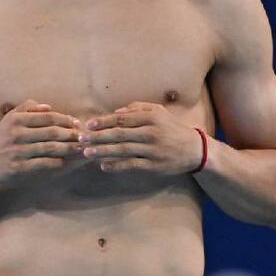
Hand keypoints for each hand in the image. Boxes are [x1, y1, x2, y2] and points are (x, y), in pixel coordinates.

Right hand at [0, 99, 83, 186]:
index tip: (77, 123)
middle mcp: (17, 134)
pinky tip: (68, 161)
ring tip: (82, 149)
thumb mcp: (10, 118)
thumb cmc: (1, 138)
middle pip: (51, 132)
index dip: (65, 120)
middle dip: (71, 134)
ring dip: (69, 149)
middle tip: (84, 136)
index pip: (48, 117)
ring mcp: (18, 152)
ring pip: (50, 148)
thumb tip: (48, 106)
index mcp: (17, 120)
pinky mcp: (19, 168)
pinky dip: (58, 162)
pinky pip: (44, 164)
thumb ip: (27, 108)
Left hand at [79, 102, 203, 173]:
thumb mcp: (158, 112)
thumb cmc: (171, 128)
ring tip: (87, 153)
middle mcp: (152, 133)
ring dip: (103, 151)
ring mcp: (153, 150)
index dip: (103, 122)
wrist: (194, 149)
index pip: (122, 119)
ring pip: (123, 150)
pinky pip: (132, 165)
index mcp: (151, 117)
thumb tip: (114, 113)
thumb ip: (137, 109)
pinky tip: (103, 166)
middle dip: (98, 137)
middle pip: (120, 134)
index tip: (88, 124)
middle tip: (81, 139)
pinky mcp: (154, 166)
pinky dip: (117, 166)